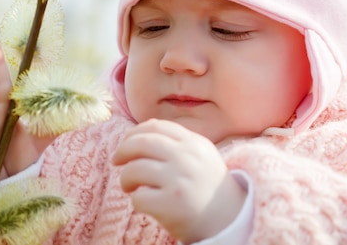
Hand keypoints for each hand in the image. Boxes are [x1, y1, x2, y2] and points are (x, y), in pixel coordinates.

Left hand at [113, 119, 246, 243]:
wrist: (229, 219)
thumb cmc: (207, 186)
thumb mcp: (201, 155)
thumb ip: (176, 142)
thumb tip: (138, 134)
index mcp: (194, 143)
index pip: (156, 126)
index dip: (135, 132)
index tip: (126, 143)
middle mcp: (187, 158)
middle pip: (141, 143)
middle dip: (122, 150)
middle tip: (117, 161)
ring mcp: (179, 180)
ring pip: (134, 170)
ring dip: (125, 178)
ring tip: (129, 186)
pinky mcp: (171, 205)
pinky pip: (139, 197)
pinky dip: (136, 200)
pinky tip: (144, 202)